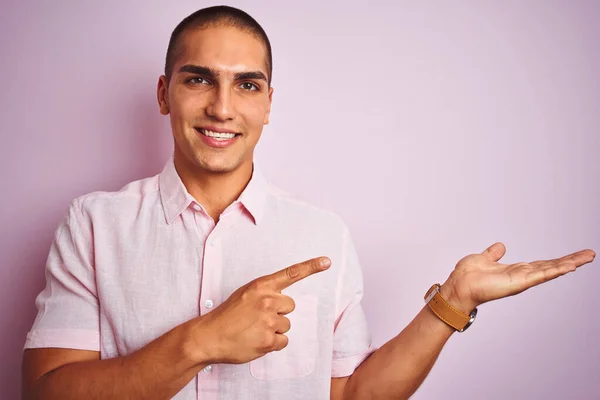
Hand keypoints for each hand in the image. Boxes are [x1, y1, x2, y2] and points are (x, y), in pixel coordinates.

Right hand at [192, 256, 330, 364]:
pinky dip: (272, 344)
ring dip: (274, 330)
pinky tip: (256, 341)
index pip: (291, 274)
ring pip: (286, 325)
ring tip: (254, 330)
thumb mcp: (245, 295)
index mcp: (261, 286)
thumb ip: (264, 294)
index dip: (311, 267)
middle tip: (258, 318)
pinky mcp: (268, 340)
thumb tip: (283, 302)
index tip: (326, 261)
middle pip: (290, 306)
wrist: (209, 336)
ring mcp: (268, 321)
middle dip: (278, 313)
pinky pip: (283, 342)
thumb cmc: (227, 316)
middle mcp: (267, 300)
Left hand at [440, 242, 595, 312]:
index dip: (558, 260)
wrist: (459, 286)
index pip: (542, 263)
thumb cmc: (468, 276)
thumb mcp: (484, 258)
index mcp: (515, 270)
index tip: (574, 256)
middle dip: (571, 260)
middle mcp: (522, 276)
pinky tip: (570, 266)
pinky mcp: (519, 282)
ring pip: (551, 269)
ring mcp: (522, 280)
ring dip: (570, 263)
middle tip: (590, 254)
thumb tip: (501, 246)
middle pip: (552, 266)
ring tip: (588, 257)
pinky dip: (556, 270)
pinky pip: (541, 275)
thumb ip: (494, 254)